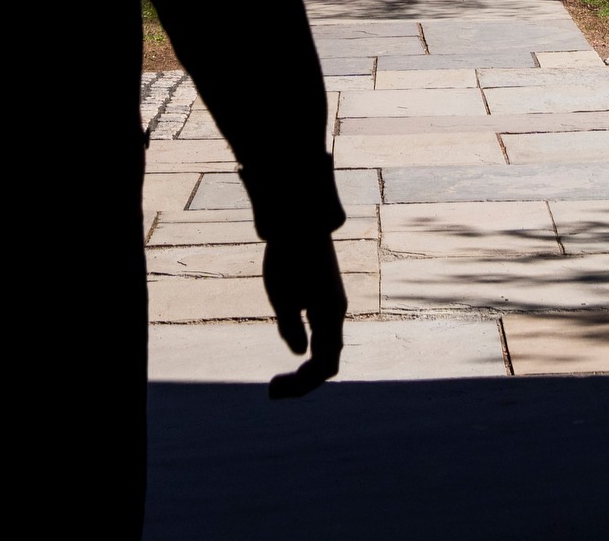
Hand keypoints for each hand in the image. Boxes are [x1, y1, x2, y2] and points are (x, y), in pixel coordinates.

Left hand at [261, 234, 346, 399]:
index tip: (273, 390)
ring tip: (280, 375)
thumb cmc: (288, 257)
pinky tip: (289, 338)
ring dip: (306, 364)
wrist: (300, 218)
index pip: (324, 367)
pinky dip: (309, 345)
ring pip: (326, 345)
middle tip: (272, 390)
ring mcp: (332, 301)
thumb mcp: (282, 296)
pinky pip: (322, 329)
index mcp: (329, 317)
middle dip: (303, 380)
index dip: (302, 385)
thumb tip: (299, 353)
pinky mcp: (324, 290)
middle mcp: (336, 312)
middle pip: (328, 360)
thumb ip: (291, 327)